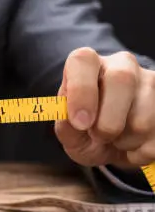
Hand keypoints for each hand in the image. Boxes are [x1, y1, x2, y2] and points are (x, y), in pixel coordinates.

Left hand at [55, 47, 154, 168]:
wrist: (113, 143)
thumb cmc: (86, 131)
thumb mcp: (69, 132)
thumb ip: (65, 126)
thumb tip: (73, 120)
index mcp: (88, 65)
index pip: (83, 60)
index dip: (81, 91)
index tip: (80, 122)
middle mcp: (121, 65)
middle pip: (121, 80)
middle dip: (108, 122)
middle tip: (99, 137)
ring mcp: (149, 80)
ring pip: (143, 116)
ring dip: (125, 141)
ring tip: (116, 139)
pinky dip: (141, 151)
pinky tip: (133, 144)